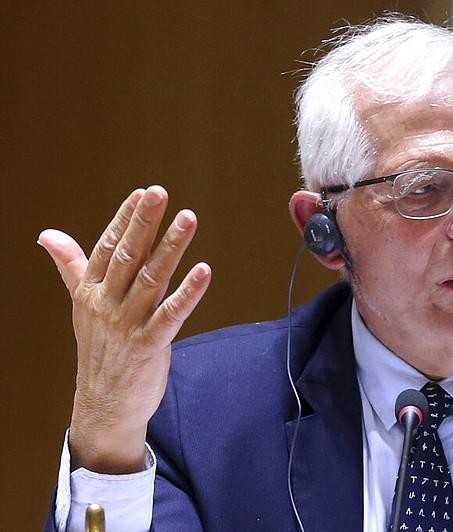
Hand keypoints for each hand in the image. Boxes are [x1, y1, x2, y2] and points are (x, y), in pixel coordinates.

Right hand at [38, 186, 210, 473]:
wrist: (104, 405)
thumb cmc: (99, 350)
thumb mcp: (82, 306)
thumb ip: (72, 266)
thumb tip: (47, 234)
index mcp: (90, 292)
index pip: (106, 247)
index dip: (124, 220)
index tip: (141, 193)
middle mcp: (106, 304)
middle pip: (127, 256)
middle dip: (144, 222)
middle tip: (159, 192)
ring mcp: (127, 325)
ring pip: (152, 278)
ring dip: (171, 247)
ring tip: (187, 218)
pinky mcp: (149, 346)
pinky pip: (172, 315)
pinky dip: (188, 293)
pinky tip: (204, 270)